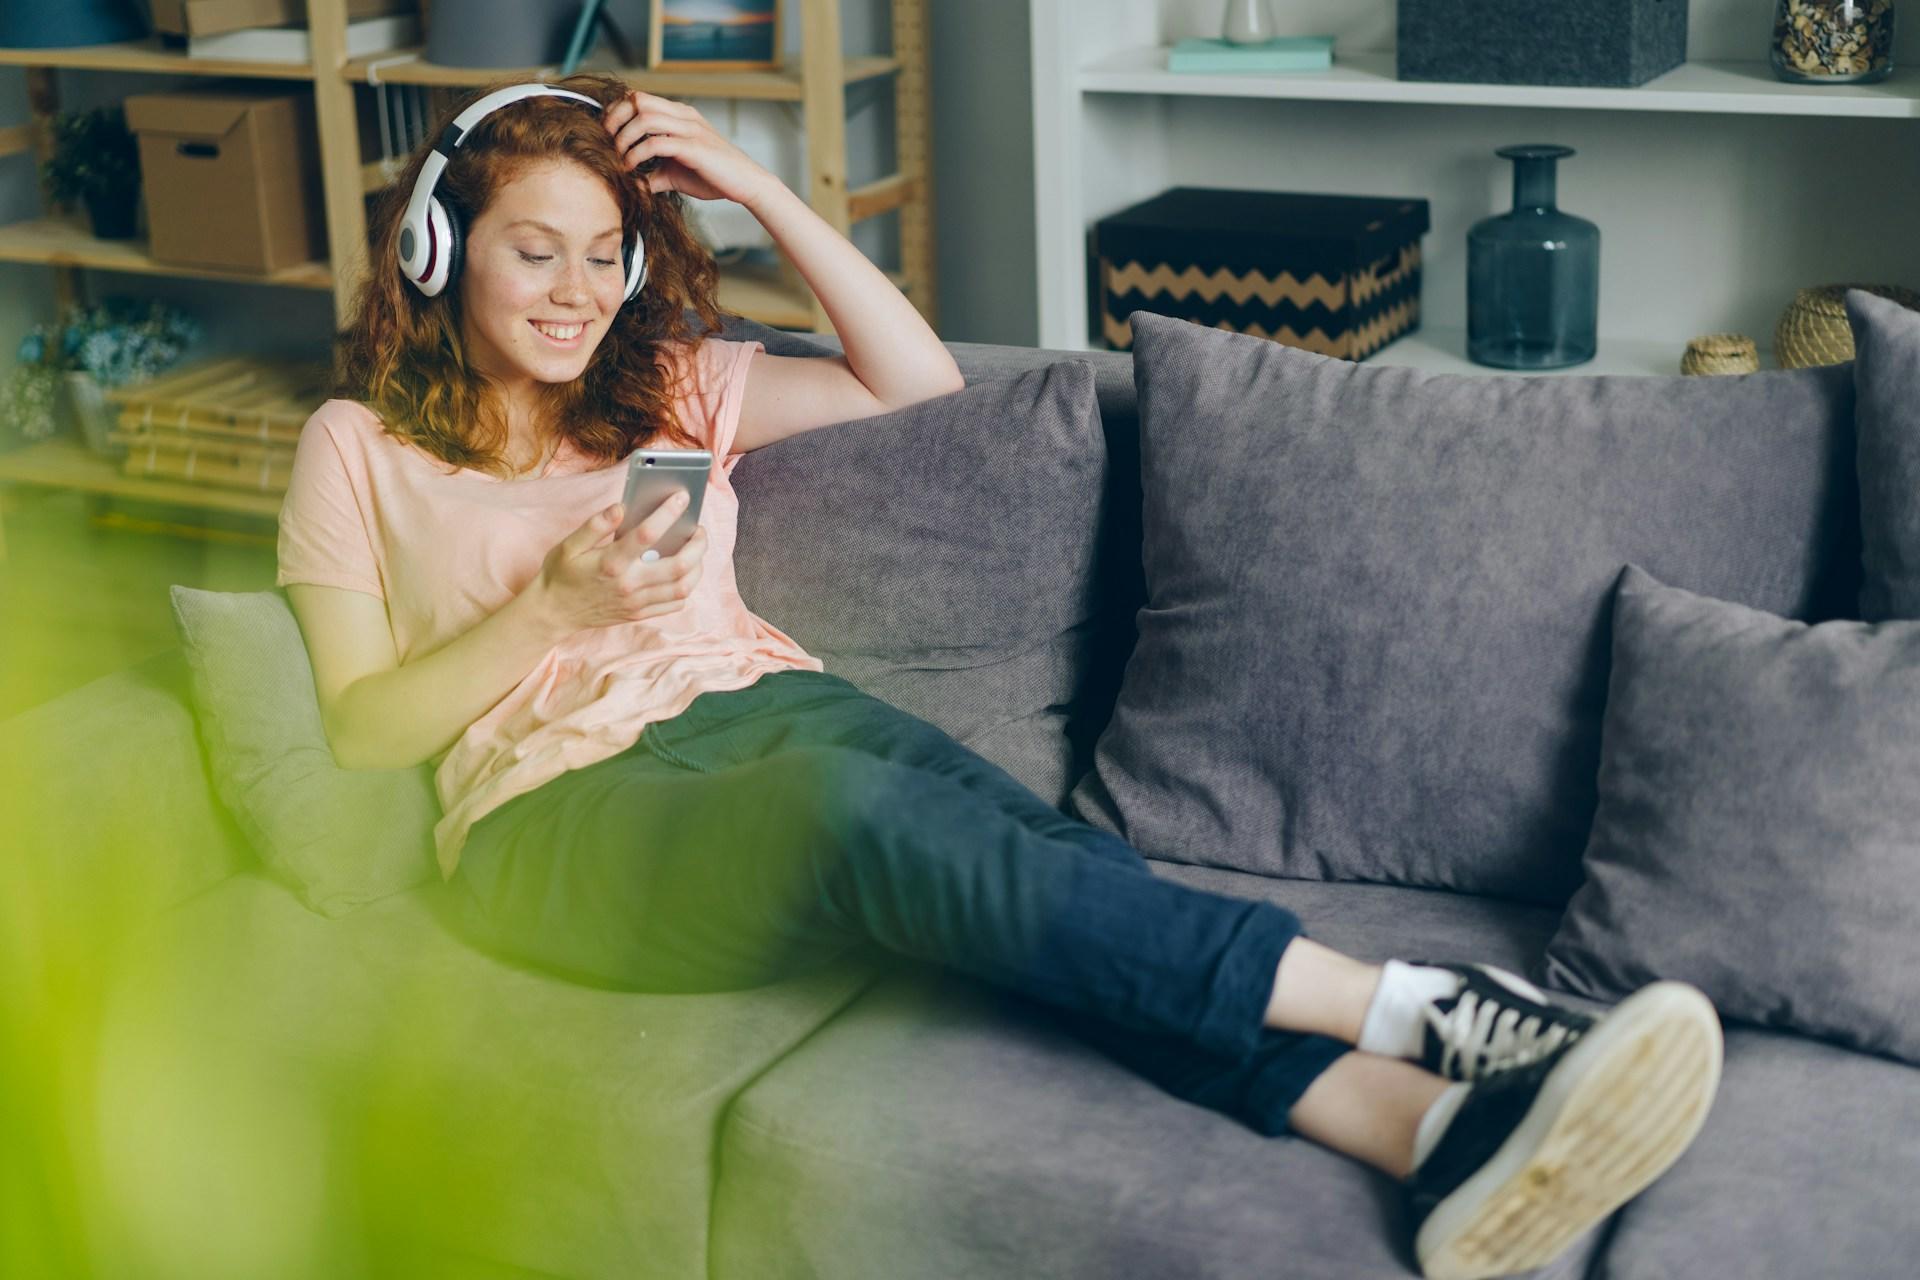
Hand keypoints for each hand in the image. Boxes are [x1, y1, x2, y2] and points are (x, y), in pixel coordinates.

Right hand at [529, 489, 708, 633]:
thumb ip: (595, 525)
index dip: (668, 513)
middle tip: (699, 530)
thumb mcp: (568, 545)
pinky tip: (684, 573)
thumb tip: (621, 507)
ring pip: (683, 588)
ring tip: (696, 551)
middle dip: (697, 545)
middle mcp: (629, 584)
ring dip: (697, 567)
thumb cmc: (561, 575)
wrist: (553, 613)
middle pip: (678, 566)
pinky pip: (675, 605)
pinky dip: (686, 588)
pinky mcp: (639, 614)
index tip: (682, 497)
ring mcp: (636, 602)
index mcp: (611, 562)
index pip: (648, 534)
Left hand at [603, 90, 779, 205]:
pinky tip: (632, 169)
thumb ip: (653, 173)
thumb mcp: (676, 174)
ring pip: (644, 118)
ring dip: (624, 138)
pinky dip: (637, 154)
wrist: (748, 185)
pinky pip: (656, 142)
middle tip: (606, 143)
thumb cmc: (715, 177)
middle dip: (615, 120)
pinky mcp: (694, 147)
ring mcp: (690, 129)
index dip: (617, 112)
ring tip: (618, 158)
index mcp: (680, 115)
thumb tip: (632, 183)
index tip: (606, 135)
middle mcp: (684, 116)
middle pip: (637, 100)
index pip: (639, 98)